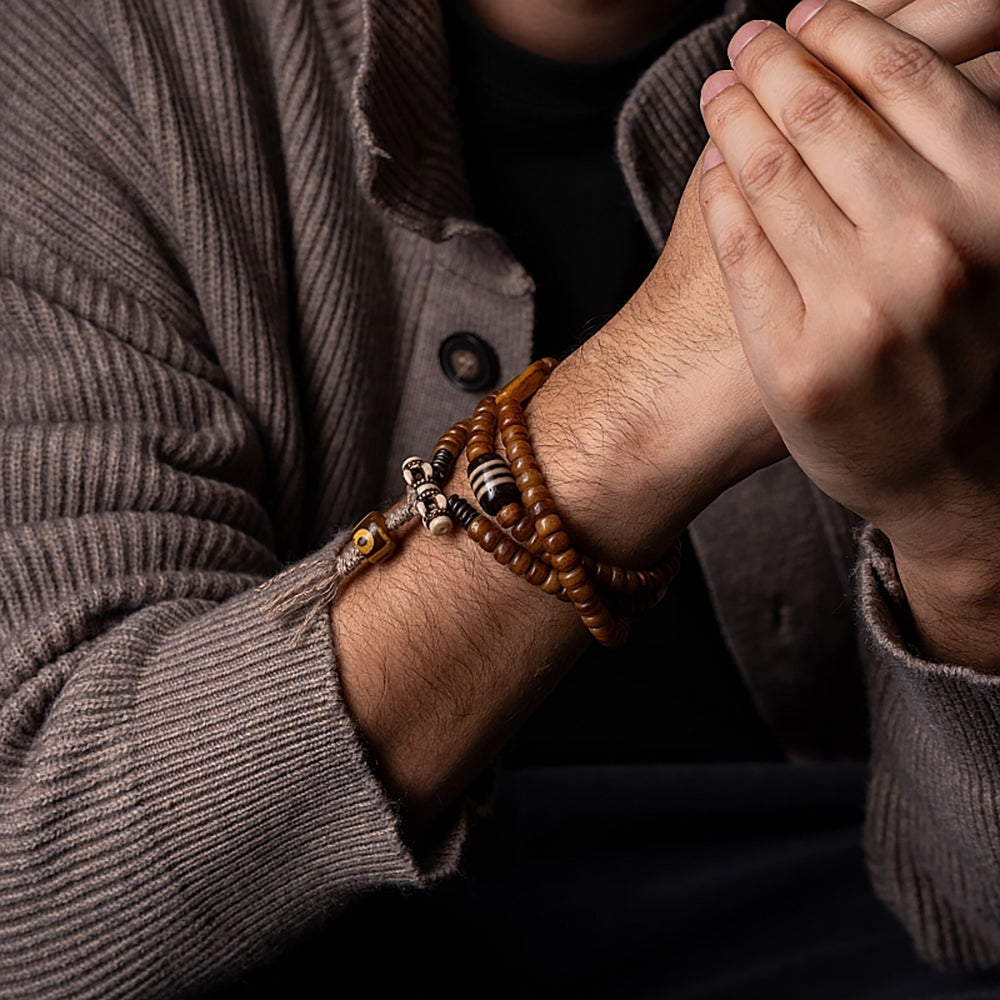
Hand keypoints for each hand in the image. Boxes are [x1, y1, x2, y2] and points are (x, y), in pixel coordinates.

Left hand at [698, 0, 999, 664]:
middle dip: (774, 63)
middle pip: (824, 115)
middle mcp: (930, 254)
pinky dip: (718, 193)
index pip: (905, 75)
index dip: (845, 29)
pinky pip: (739, 247)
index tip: (807, 12)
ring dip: (733, 116)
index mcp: (997, 204)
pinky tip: (713, 168)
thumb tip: (882, 53)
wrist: (946, 468)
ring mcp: (856, 312)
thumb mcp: (993, 238)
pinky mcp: (792, 360)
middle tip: (747, 43)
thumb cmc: (973, 341)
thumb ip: (954, 156)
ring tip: (719, 91)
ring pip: (768, 174)